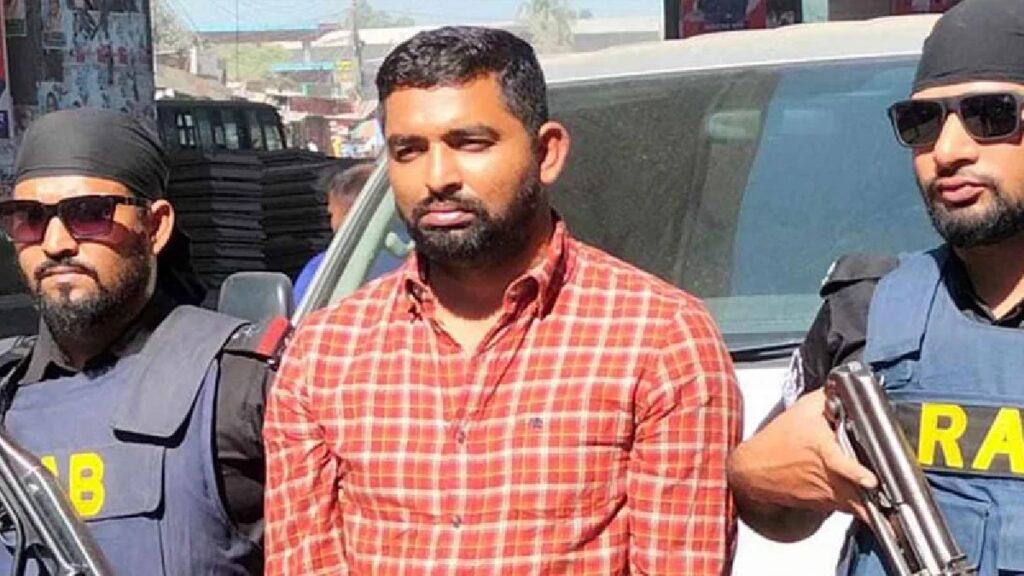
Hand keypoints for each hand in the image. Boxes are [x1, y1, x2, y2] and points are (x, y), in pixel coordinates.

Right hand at [729, 389, 876, 521]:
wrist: (756, 471)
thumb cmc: (776, 442)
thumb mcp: (801, 411)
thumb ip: (826, 397)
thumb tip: (845, 388)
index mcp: (822, 450)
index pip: (840, 463)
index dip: (856, 472)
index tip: (870, 479)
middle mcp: (828, 475)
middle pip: (861, 490)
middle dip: (878, 490)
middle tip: (888, 484)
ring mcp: (829, 494)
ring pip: (860, 503)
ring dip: (872, 500)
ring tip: (879, 492)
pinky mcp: (828, 506)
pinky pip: (852, 506)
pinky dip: (860, 502)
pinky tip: (858, 489)